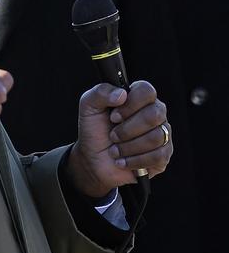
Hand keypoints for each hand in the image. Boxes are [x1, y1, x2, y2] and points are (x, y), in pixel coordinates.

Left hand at [67, 81, 171, 197]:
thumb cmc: (94, 130)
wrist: (93, 160)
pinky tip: (123, 161)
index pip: (147, 90)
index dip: (130, 105)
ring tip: (115, 150)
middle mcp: (154, 113)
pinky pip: (158, 156)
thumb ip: (100, 93)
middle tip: (112, 136)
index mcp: (138, 97)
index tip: (113, 117)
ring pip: (156, 137)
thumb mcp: (88, 107)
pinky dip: (135, 160)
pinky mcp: (163, 155)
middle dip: (127, 129)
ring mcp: (162, 133)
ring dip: (128, 147)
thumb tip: (122, 93)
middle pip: (155, 114)